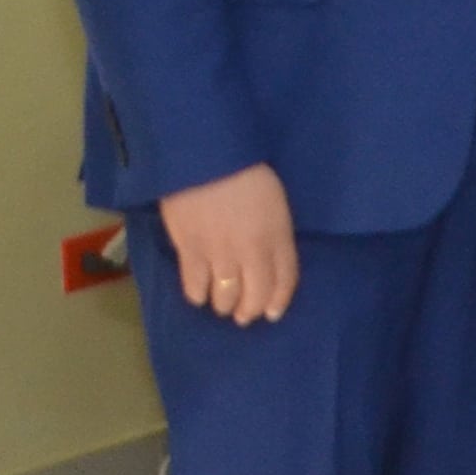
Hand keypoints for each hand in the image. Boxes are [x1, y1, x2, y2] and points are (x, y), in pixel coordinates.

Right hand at [157, 164, 297, 325]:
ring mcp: (220, 253)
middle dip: (251, 311)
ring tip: (222, 307)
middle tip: (244, 316)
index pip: (285, 280)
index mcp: (278, 236)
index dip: (279, 301)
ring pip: (225, 296)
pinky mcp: (189, 249)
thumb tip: (267, 258)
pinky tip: (198, 295)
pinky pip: (194, 284)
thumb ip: (275, 233)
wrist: (205, 158)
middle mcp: (252, 251)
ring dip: (225, 306)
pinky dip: (197, 294)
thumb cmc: (245, 172)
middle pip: (256, 295)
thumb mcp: (275, 202)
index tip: (272, 313)